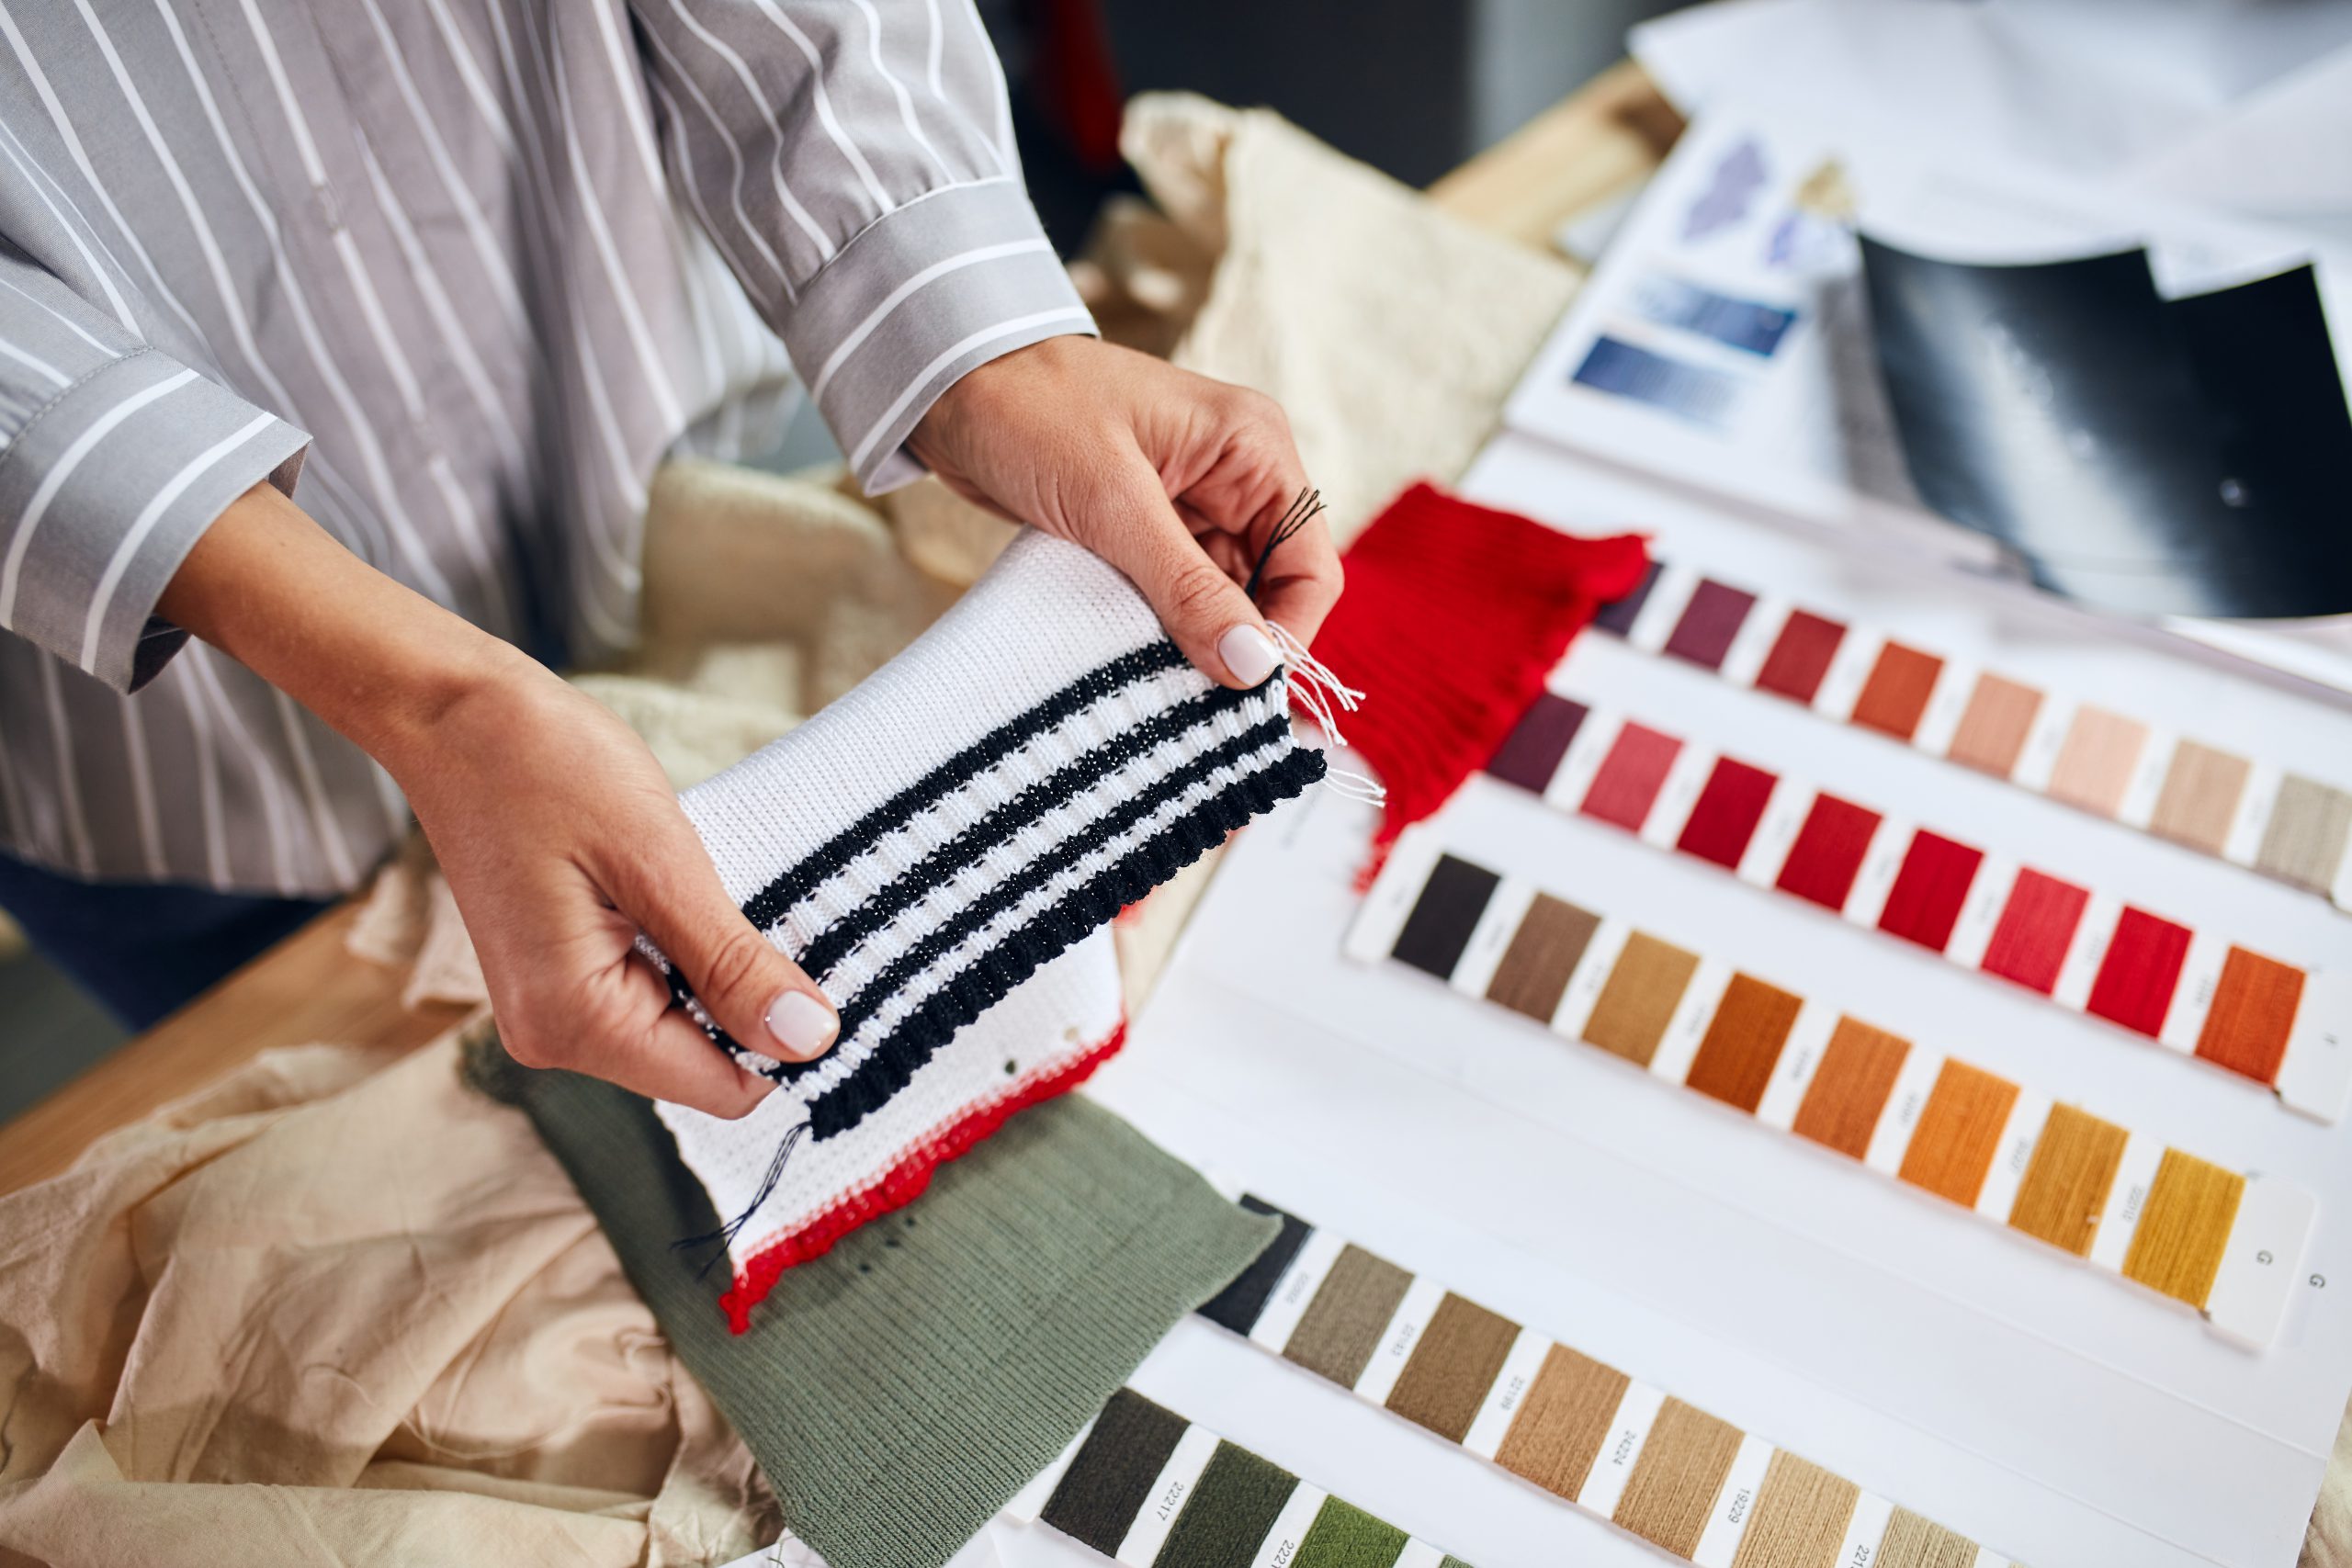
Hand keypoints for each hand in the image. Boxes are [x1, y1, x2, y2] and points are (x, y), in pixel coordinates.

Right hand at [161, 482, 832, 1116]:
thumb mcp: (659, 863)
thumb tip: (810, 1041)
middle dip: (755, 997)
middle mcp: (556, 1035)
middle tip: (786, 909)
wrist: (450, 713)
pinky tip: (693, 887)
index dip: (788, 1040)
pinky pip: (653, 987)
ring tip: (727, 883)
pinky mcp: (558, 971)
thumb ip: (733, 965)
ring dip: (723, 967)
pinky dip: (689, 948)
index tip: (836, 972)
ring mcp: (551, 1006)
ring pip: (684, 1023)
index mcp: (576, 1023)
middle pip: (704, 1060)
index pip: (723, 1087)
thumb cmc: (543, 769)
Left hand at [909, 337, 1341, 687]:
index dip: (1287, 634)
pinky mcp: (1144, 532)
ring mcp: (1190, 508)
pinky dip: (1159, 634)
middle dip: (1241, 651)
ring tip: (1161, 697)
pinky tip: (1135, 666)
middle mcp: (1235, 479)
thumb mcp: (1113, 504)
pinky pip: (1174, 599)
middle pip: (1270, 592)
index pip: (1309, 565)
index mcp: (1253, 449)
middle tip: (1200, 716)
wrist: (947, 383)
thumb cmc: (1031, 412)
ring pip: (1221, 604)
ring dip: (1196, 648)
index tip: (1245, 694)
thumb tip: (1254, 666)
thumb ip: (1188, 588)